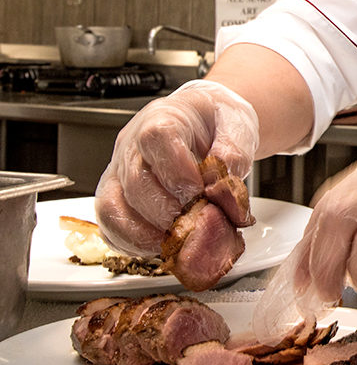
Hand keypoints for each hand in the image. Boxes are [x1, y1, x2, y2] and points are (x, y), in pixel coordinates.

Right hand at [94, 80, 259, 256]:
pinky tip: (163, 246)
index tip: (202, 192)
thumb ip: (234, 152)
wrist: (209, 124)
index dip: (177, 171)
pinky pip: (110, 226)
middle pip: (135, 181)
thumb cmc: (218, 122)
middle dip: (168, 211)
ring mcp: (118, 173)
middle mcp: (131, 146)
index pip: (155, 139)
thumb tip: (221, 184)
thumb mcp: (238, 125)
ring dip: (148, 233)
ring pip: (113, 207)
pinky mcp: (116, 199)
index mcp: (162, 118)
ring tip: (182, 240)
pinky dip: (134, 243)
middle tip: (198, 223)